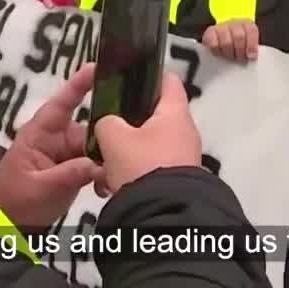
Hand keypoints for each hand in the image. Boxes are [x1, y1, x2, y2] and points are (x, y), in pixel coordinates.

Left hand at [0, 64, 102, 227]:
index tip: (96, 67)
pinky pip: (94, 164)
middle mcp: (55, 138)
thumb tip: (97, 164)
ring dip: (105, 162)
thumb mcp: (41, 188)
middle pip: (87, 129)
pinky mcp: (73, 168)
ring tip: (110, 180)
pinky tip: (105, 188)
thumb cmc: (15, 200)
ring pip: (95, 148)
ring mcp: (65, 153)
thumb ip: (68, 175)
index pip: (61, 104)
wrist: (8, 222)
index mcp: (40, 134)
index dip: (78, 84)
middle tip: (120, 154)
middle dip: (104, 140)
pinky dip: (102, 174)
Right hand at [92, 72, 202, 195]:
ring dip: (126, 150)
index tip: (125, 78)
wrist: (163, 214)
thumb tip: (109, 123)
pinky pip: (151, 166)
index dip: (147, 73)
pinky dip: (132, 170)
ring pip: (148, 144)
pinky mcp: (176, 178)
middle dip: (127, 120)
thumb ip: (106, 120)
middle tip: (106, 125)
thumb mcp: (113, 136)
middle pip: (154, 114)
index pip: (168, 79)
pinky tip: (113, 183)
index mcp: (175, 112)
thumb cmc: (141, 164)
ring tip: (103, 163)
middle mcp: (184, 131)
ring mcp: (182, 156)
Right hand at [202, 19, 259, 61]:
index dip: (252, 44)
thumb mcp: (248, 44)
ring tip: (230, 56)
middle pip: (239, 36)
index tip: (251, 56)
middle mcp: (234, 22)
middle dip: (240, 51)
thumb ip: (252, 49)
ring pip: (227, 42)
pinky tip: (220, 53)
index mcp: (247, 24)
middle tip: (239, 58)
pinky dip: (217, 51)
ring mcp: (221, 26)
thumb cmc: (238, 44)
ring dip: (229, 53)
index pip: (251, 30)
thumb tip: (252, 56)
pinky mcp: (210, 32)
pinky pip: (213, 43)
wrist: (222, 38)